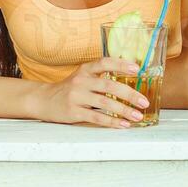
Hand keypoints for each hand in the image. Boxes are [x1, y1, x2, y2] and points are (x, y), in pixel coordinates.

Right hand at [29, 58, 148, 128]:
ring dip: (124, 110)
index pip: (105, 62)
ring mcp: (76, 96)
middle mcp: (81, 81)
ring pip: (105, 103)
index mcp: (85, 70)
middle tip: (144, 102)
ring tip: (137, 116)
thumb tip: (130, 81)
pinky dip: (112, 121)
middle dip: (129, 94)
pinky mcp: (73, 112)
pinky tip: (123, 124)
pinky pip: (96, 117)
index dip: (121, 64)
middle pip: (109, 86)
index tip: (137, 69)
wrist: (43, 100)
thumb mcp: (82, 77)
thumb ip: (101, 77)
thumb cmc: (69, 89)